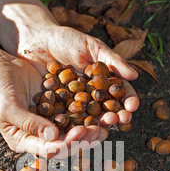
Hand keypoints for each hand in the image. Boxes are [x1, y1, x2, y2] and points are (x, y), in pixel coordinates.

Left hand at [0, 0, 139, 128]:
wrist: (35, 40)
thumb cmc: (66, 40)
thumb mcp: (91, 47)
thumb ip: (112, 60)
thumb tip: (134, 76)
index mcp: (103, 82)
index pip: (120, 94)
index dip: (128, 101)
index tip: (133, 106)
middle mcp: (91, 97)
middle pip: (107, 110)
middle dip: (115, 116)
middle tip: (121, 119)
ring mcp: (73, 106)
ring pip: (88, 118)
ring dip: (97, 124)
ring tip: (104, 126)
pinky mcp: (56, 111)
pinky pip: (66, 120)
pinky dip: (73, 126)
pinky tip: (78, 130)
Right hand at [0, 55, 107, 157]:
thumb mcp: (8, 107)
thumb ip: (28, 123)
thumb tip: (53, 136)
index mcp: (23, 141)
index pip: (49, 150)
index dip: (67, 143)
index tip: (81, 132)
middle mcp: (37, 136)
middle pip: (65, 144)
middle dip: (83, 140)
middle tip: (100, 131)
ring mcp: (47, 122)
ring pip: (72, 131)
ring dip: (89, 129)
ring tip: (106, 125)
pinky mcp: (54, 108)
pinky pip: (73, 114)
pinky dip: (86, 113)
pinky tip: (101, 109)